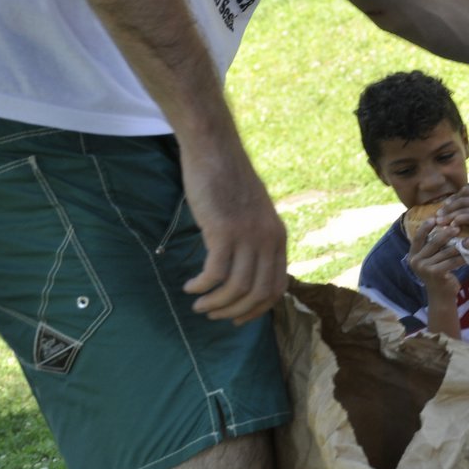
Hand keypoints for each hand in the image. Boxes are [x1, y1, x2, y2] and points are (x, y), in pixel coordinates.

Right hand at [179, 141, 287, 324]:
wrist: (216, 150)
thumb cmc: (229, 181)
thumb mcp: (253, 214)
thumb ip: (254, 239)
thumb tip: (245, 269)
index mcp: (278, 237)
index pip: (277, 286)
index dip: (258, 308)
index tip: (238, 318)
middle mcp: (268, 239)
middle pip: (258, 293)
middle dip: (235, 311)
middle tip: (213, 315)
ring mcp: (248, 236)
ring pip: (237, 288)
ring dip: (216, 303)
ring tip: (198, 304)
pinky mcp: (224, 231)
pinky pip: (215, 273)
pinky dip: (202, 286)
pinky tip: (190, 286)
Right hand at [405, 216, 467, 301]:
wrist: (441, 296)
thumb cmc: (438, 274)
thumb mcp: (431, 259)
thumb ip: (432, 246)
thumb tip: (442, 225)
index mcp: (412, 255)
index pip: (418, 237)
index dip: (426, 226)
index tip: (436, 217)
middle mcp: (416, 261)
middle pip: (433, 242)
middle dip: (446, 233)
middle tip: (458, 227)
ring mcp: (425, 268)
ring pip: (445, 252)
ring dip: (460, 245)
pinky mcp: (436, 273)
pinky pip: (452, 261)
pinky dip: (463, 257)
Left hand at [436, 185, 468, 258]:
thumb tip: (448, 207)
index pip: (465, 190)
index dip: (453, 197)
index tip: (444, 206)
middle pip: (462, 199)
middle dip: (448, 207)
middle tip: (438, 215)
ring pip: (463, 208)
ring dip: (449, 215)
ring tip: (440, 222)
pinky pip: (468, 217)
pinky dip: (457, 220)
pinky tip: (451, 226)